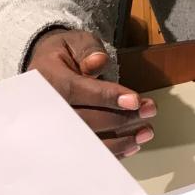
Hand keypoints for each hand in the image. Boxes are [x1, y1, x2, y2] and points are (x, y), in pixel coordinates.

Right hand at [26, 28, 156, 157]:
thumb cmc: (64, 53)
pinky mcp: (63, 140)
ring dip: (119, 141)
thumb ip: (88, 50)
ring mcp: (53, 128)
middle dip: (120, 119)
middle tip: (148, 111)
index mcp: (48, 80)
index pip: (77, 91)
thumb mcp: (76, 41)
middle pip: (83, 121)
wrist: (46, 68)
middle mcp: (47, 108)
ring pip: (85, 141)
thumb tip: (98, 62)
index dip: (106, 98)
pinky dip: (109, 152)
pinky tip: (131, 147)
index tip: (134, 101)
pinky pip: (86, 152)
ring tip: (145, 132)